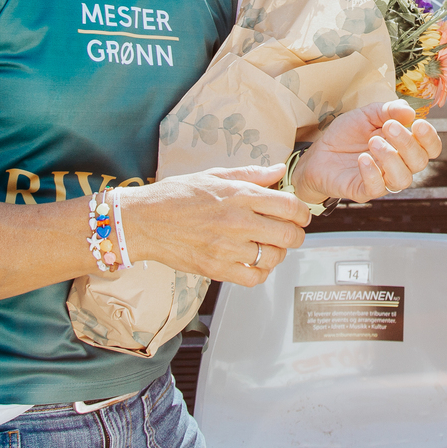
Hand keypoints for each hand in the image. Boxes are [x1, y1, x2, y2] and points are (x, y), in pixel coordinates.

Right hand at [123, 165, 311, 287]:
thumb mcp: (214, 175)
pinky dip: (261, 272)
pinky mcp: (217, 268)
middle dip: (296, 234)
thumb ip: (251, 175)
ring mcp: (228, 247)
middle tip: (290, 232)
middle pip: (288, 234)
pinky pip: (254, 277)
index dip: (302, 212)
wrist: (144, 220)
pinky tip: (255, 262)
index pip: (289, 206)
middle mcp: (237, 221)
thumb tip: (278, 171)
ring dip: (278, 253)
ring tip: (269, 246)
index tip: (301, 215)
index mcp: (239, 195)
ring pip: (274, 257)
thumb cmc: (176, 196)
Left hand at [293, 100, 442, 203]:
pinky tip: (362, 158)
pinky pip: (376, 188)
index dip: (430, 138)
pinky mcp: (363, 191)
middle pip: (419, 162)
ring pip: (402, 179)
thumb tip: (410, 111)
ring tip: (373, 142)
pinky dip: (372, 173)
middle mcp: (399, 165)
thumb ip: (387, 110)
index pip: (430, 148)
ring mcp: (382, 180)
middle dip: (407, 143)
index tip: (418, 123)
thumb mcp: (366, 115)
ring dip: (391, 159)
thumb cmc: (347, 135)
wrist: (318, 153)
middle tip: (388, 127)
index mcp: (404, 146)